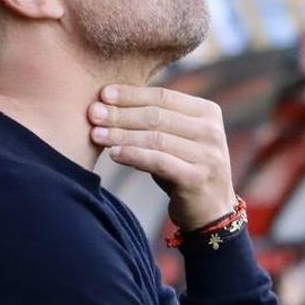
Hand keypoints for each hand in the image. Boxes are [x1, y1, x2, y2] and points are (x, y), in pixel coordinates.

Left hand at [89, 85, 236, 229]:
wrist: (211, 211)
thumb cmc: (184, 168)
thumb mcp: (176, 138)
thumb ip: (155, 120)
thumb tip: (108, 103)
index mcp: (208, 112)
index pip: (164, 96)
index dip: (131, 94)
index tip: (103, 94)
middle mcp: (211, 131)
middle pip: (157, 116)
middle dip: (121, 114)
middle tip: (93, 113)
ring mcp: (208, 155)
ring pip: (156, 138)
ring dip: (122, 135)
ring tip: (96, 134)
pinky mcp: (197, 178)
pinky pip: (158, 162)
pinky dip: (133, 155)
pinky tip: (114, 153)